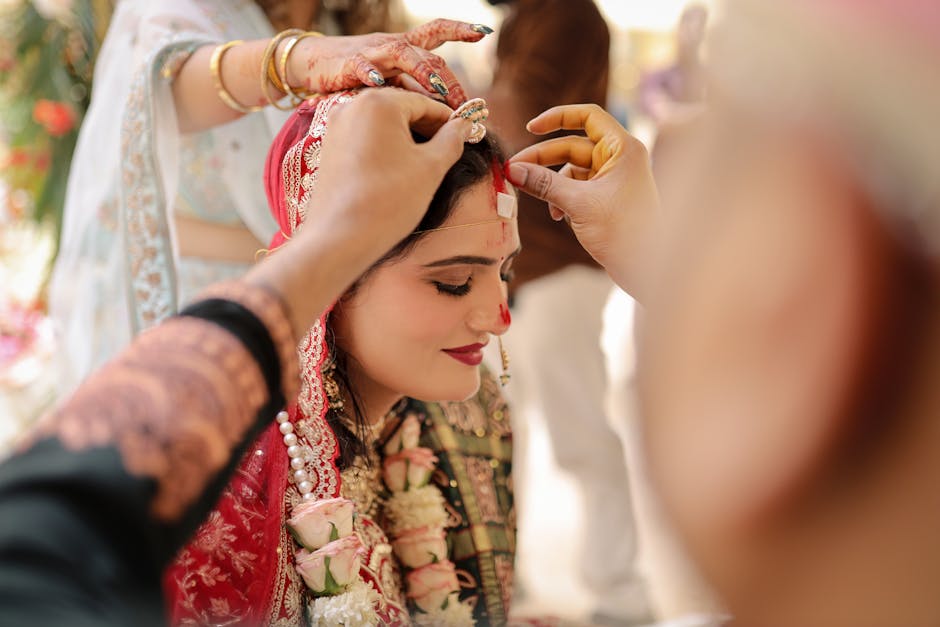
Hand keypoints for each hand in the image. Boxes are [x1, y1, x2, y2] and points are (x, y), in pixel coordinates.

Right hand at [286, 19, 490, 108]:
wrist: (311, 62)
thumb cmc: (356, 74)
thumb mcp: (390, 83)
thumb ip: (415, 94)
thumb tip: (447, 116)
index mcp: (404, 47)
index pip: (437, 32)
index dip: (460, 29)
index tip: (483, 31)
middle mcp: (392, 45)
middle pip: (427, 54)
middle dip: (447, 78)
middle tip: (464, 103)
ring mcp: (372, 52)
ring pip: (402, 54)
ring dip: (422, 71)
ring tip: (438, 88)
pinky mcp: (348, 63)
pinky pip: (362, 66)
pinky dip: (371, 73)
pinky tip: (379, 84)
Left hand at [312, 88, 472, 254]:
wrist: (340, 237)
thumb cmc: (388, 200)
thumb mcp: (431, 168)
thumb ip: (452, 140)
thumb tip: (464, 126)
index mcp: (378, 103)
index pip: (424, 103)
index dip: (448, 119)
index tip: (465, 133)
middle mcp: (351, 106)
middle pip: (401, 109)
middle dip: (426, 128)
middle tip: (448, 150)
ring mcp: (336, 126)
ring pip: (382, 124)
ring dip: (405, 138)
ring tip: (424, 164)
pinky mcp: (329, 147)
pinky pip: (364, 137)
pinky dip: (384, 147)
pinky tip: (397, 170)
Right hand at [506, 104, 659, 298]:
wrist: (645, 266)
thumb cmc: (622, 232)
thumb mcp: (577, 204)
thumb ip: (544, 184)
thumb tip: (513, 169)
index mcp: (622, 148)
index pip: (588, 116)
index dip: (557, 117)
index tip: (531, 128)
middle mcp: (619, 158)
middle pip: (572, 146)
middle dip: (543, 159)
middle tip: (514, 171)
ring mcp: (613, 178)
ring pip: (572, 169)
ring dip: (551, 183)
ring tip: (537, 200)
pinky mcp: (607, 197)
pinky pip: (577, 187)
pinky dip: (563, 198)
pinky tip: (556, 215)